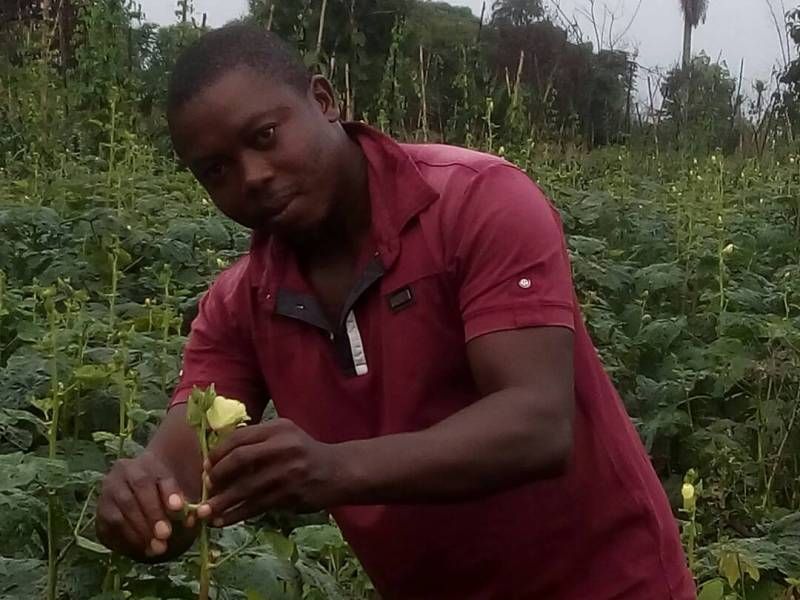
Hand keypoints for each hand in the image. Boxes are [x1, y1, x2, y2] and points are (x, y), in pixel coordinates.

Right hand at [96, 451, 192, 558]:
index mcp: (143, 464)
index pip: (151, 479)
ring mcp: (106, 494)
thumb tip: (192, 519)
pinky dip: (125, 541)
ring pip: (118, 516)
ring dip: (138, 534)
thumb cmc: (166, 491)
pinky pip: (108, 529)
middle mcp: (120, 476)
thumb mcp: (179, 490)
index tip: (178, 508)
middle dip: (150, 519)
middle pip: (132, 498)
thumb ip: (185, 503)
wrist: (142, 489)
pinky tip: (141, 549)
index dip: (165, 494)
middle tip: (166, 536)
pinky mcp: (99, 513)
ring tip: (157, 548)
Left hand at [197, 418, 345, 526]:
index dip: (218, 453)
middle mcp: (283, 447)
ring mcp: (288, 472)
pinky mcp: (291, 495)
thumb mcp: (285, 435)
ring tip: (205, 512)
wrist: (337, 471)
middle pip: (239, 459)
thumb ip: (257, 440)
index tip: (206, 466)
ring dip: (222, 502)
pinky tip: (223, 521)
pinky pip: (257, 506)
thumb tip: (217, 456)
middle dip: (217, 475)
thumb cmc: (304, 452)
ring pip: (246, 487)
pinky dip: (237, 515)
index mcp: (278, 429)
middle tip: (207, 487)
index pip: (239, 437)